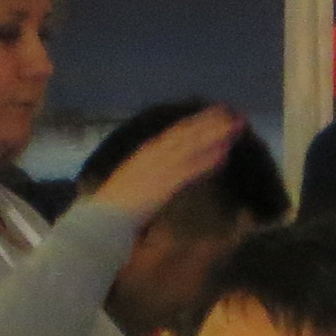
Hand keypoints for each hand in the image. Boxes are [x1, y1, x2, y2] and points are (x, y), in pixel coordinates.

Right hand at [88, 104, 241, 224]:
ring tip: (235, 127)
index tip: (217, 113)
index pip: (174, 133)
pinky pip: (186, 172)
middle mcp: (151, 156)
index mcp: (144, 154)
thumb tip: (166, 170)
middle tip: (236, 115)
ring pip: (188, 147)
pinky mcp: (160, 186)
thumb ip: (149, 173)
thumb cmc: (114, 207)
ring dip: (212, 135)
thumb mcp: (133, 182)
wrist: (99, 221)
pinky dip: (204, 162)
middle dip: (210, 123)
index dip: (196, 122)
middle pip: (184, 134)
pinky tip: (223, 156)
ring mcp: (155, 170)